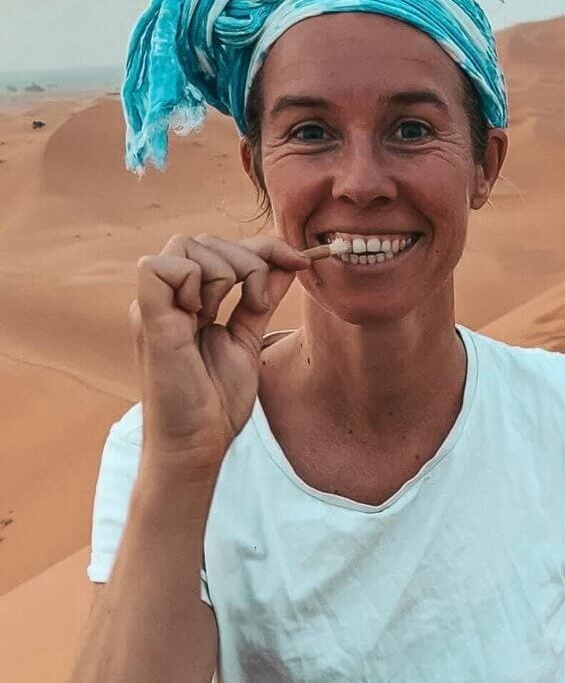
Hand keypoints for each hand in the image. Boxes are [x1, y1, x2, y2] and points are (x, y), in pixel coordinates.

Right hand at [130, 233, 310, 472]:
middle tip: (257, 301)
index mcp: (190, 301)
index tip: (299, 261)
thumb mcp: (248, 337)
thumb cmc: (217, 399)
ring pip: (185, 245)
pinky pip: (157, 267)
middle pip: (206, 240)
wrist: (198, 443)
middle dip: (248, 259)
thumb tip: (288, 262)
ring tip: (226, 312)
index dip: (265, 247)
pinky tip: (202, 312)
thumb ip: (262, 298)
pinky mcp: (147, 320)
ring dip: (224, 271)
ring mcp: (155, 307)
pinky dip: (191, 279)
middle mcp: (169, 298)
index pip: (223, 246)